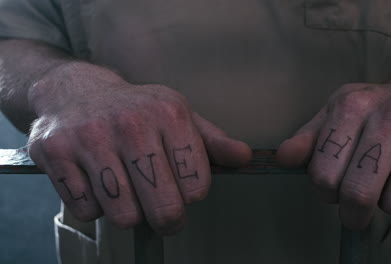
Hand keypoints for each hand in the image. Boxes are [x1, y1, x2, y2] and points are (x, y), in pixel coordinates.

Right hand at [28, 63, 251, 233]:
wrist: (74, 91)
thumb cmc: (136, 110)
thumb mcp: (179, 116)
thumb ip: (212, 142)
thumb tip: (245, 158)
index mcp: (168, 113)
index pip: (197, 185)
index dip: (192, 195)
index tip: (183, 190)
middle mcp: (130, 123)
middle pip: (164, 207)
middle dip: (167, 219)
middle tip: (162, 211)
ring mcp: (90, 138)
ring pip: (124, 215)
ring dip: (128, 213)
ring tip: (127, 191)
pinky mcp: (55, 154)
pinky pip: (86, 211)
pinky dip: (95, 207)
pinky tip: (96, 183)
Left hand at [277, 70, 390, 229]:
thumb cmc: (375, 108)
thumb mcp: (335, 114)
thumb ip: (308, 139)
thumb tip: (283, 159)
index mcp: (353, 105)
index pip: (324, 174)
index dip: (323, 192)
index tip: (331, 190)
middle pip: (358, 194)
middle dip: (352, 213)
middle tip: (354, 209)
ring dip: (389, 203)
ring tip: (390, 180)